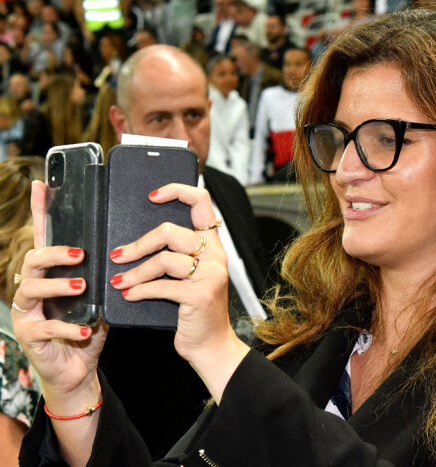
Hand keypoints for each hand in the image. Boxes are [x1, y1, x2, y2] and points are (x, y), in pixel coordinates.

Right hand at [11, 181, 105, 409]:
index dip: (40, 210)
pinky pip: (44, 327)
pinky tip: (87, 330)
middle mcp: (32, 286)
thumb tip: (127, 247)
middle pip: (31, 257)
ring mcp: (26, 310)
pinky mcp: (28, 335)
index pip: (44, 236)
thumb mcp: (100, 295)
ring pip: (30, 287)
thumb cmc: (90, 326)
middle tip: (80, 254)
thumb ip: (104, 273)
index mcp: (52, 272)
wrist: (79, 368)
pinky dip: (69, 327)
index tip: (41, 183)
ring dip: (59, 286)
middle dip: (54, 252)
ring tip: (83, 288)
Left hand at [108, 184, 249, 402]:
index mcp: (213, 244)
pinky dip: (140, 290)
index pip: (201, 202)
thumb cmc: (194, 308)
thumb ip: (176, 255)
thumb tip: (135, 241)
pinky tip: (128, 295)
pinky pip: (162, 286)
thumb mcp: (191, 275)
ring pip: (164, 259)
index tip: (152, 196)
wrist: (210, 345)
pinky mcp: (201, 295)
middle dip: (139, 244)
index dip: (177, 191)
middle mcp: (216, 255)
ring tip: (118, 281)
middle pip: (171, 232)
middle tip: (119, 255)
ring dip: (135, 272)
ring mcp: (211, 274)